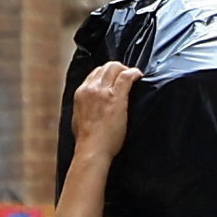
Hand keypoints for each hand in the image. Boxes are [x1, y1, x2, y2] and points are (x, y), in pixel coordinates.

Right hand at [52, 64, 139, 216]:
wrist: (92, 149)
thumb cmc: (86, 140)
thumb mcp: (78, 118)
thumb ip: (84, 107)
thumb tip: (89, 105)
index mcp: (81, 93)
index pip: (95, 73)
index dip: (106, 73)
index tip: (113, 78)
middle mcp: (91, 89)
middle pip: (105, 67)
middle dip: (116, 68)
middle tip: (125, 75)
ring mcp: (104, 92)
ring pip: (115, 67)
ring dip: (125, 69)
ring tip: (133, 75)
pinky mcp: (117, 97)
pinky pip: (127, 76)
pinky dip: (134, 73)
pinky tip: (139, 76)